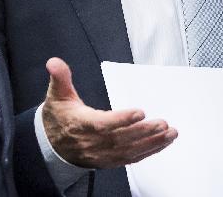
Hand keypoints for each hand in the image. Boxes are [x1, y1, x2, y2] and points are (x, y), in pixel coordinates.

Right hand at [40, 57, 177, 167]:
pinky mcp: (110, 161)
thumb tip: (54, 62)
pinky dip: (149, 151)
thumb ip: (59, 77)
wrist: (52, 146)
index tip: (140, 112)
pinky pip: (131, 158)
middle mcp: (93, 143)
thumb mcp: (57, 95)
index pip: (103, 124)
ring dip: (152, 143)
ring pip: (129, 151)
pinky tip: (163, 143)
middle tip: (163, 123)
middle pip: (121, 139)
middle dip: (144, 132)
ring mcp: (102, 154)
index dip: (121, 120)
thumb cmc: (59, 118)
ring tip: (170, 133)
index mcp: (81, 124)